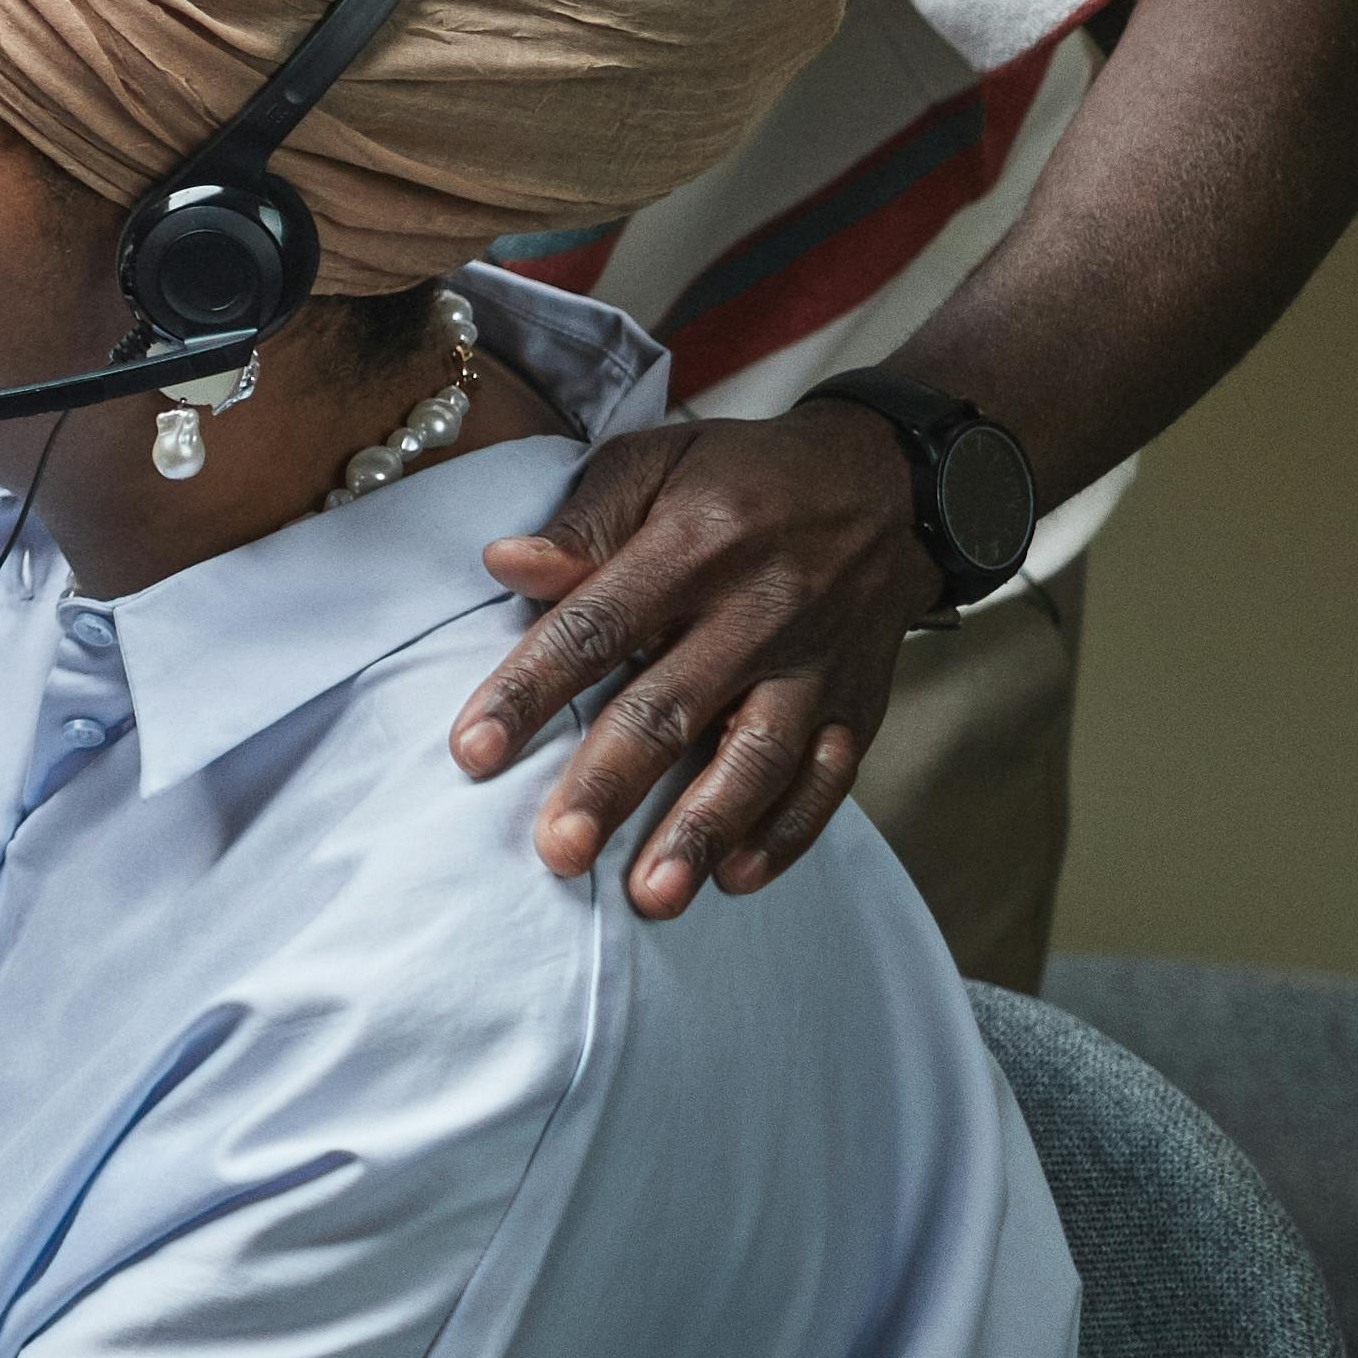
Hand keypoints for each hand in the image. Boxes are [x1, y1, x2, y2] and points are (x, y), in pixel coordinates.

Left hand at [451, 402, 927, 913]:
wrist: (884, 483)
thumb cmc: (738, 478)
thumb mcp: (656, 462)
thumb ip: (583, 521)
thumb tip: (504, 565)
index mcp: (693, 546)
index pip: (597, 625)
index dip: (532, 690)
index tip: (472, 753)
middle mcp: (758, 610)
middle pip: (673, 708)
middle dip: (612, 785)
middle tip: (557, 853)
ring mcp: (815, 664)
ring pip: (757, 758)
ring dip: (703, 830)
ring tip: (650, 895)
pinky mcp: (860, 702)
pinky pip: (830, 778)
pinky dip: (787, 833)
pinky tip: (735, 878)